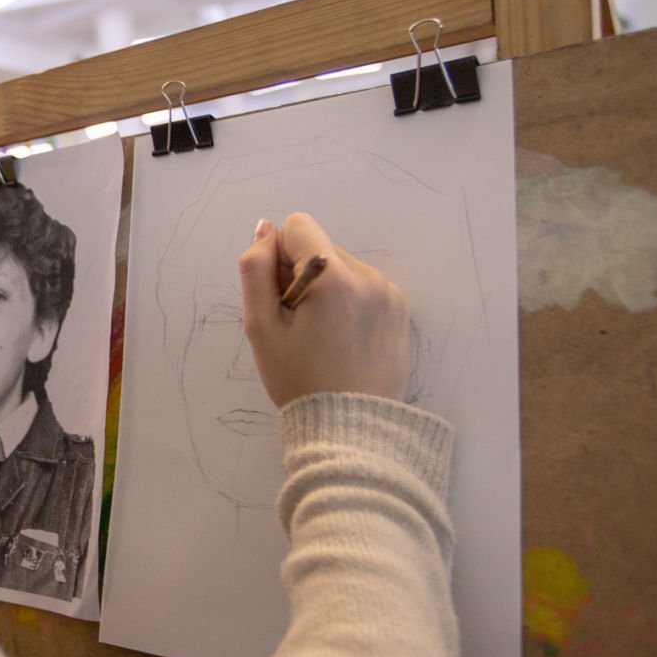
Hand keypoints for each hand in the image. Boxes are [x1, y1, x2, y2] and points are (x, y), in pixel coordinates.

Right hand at [237, 212, 410, 406]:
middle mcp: (367, 275)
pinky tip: (344, 340)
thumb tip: (265, 229)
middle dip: (302, 274)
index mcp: (332, 276)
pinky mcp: (401, 310)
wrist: (351, 429)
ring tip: (322, 336)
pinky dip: (348, 303)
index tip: (280, 296)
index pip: (299, 226)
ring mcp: (389, 292)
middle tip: (298, 325)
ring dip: (326, 289)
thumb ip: (255, 271)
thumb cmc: (298, 380)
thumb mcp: (261, 328)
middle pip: (321, 247)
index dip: (279, 257)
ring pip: (342, 267)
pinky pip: (364, 287)